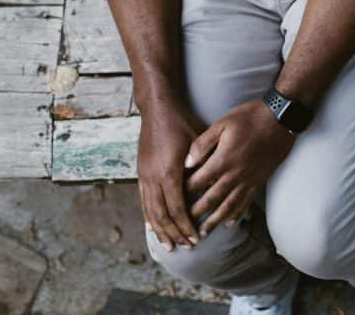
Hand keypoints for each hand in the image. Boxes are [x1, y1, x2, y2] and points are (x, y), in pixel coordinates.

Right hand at [137, 101, 205, 251]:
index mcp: (169, 172)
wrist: (158, 107)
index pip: (178, 208)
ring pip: (150, 211)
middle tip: (186, 247)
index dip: (187, 226)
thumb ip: (204, 165)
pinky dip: (149, 216)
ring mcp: (144, 175)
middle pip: (163, 215)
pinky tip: (153, 226)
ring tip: (169, 245)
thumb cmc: (183, 122)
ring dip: (160, 230)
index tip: (196, 238)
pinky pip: (143, 201)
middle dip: (175, 234)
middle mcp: (153, 177)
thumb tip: (214, 188)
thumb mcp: (199, 142)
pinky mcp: (140, 172)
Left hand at [183, 100, 295, 236]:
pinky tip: (229, 223)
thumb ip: (203, 143)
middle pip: (211, 200)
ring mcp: (249, 180)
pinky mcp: (259, 181)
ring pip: (228, 207)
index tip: (172, 201)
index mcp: (223, 160)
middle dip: (195, 214)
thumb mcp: (222, 123)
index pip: (197, 182)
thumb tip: (187, 162)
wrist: (281, 119)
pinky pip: (246, 203)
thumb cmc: (250, 117)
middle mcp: (235, 175)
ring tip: (202, 234)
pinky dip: (237, 215)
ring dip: (214, 222)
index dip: (183, 193)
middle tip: (182, 227)